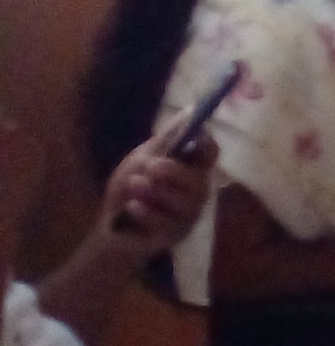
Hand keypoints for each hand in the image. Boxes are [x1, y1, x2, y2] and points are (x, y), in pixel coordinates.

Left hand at [95, 124, 214, 255]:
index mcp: (191, 169)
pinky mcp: (175, 235)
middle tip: (149, 166)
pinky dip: (146, 212)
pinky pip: (166, 223)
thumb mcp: (144, 157)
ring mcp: (188, 215)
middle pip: (199, 180)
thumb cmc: (131, 188)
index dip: (206, 144)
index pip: (210, 154)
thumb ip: (167, 138)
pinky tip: (132, 206)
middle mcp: (196, 192)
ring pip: (184, 203)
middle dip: (174, 172)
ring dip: (155, 191)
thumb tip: (189, 109)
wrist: (113, 226)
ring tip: (133, 185)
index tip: (193, 136)